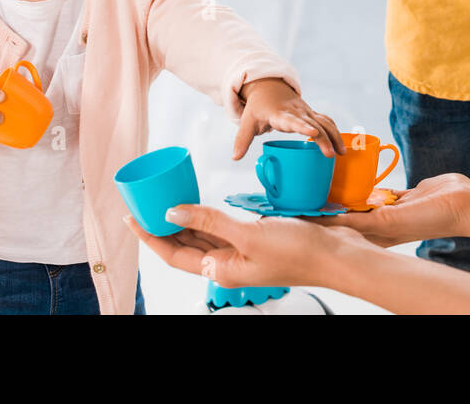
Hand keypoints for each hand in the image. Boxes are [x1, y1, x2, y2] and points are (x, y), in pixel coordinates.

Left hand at [123, 205, 375, 288]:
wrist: (338, 255)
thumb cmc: (298, 251)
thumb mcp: (248, 234)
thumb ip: (209, 222)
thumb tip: (171, 212)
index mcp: (221, 270)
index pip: (173, 254)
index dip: (150, 236)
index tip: (131, 217)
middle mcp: (228, 264)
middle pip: (184, 246)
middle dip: (162, 226)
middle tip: (143, 203)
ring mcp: (243, 252)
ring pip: (203, 236)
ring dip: (183, 220)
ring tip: (164, 199)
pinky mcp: (257, 239)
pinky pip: (223, 227)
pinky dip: (208, 216)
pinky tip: (202, 202)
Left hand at [232, 78, 345, 159]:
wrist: (269, 88)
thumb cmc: (258, 107)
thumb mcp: (247, 121)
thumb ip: (242, 139)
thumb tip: (235, 157)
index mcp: (280, 113)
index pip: (293, 120)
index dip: (302, 126)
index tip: (313, 132)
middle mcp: (296, 112)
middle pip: (314, 123)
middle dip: (324, 138)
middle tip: (331, 154)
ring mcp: (306, 112)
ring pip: (325, 122)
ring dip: (335, 136)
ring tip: (342, 153)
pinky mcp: (311, 114)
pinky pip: (327, 121)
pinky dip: (335, 132)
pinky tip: (341, 146)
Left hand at [307, 173, 469, 246]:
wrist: (463, 204)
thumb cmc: (431, 218)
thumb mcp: (392, 221)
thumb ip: (365, 220)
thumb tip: (336, 221)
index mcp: (377, 234)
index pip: (342, 229)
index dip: (321, 221)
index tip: (300, 211)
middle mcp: (382, 224)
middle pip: (347, 215)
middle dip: (328, 206)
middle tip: (307, 193)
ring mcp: (392, 210)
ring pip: (362, 202)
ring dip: (346, 194)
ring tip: (325, 183)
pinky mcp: (401, 197)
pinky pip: (378, 190)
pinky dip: (366, 185)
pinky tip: (355, 176)